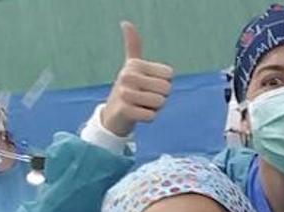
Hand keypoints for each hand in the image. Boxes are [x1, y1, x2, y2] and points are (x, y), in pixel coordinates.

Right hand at [100, 22, 173, 136]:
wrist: (113, 115)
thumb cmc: (129, 88)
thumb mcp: (131, 66)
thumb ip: (133, 45)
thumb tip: (125, 23)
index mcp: (135, 64)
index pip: (169, 75)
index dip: (164, 83)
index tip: (149, 85)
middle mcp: (128, 75)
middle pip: (166, 89)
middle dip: (161, 97)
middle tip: (146, 97)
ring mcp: (125, 93)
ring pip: (160, 102)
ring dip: (155, 108)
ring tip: (141, 105)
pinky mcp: (125, 111)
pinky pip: (151, 116)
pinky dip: (149, 117)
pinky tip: (138, 114)